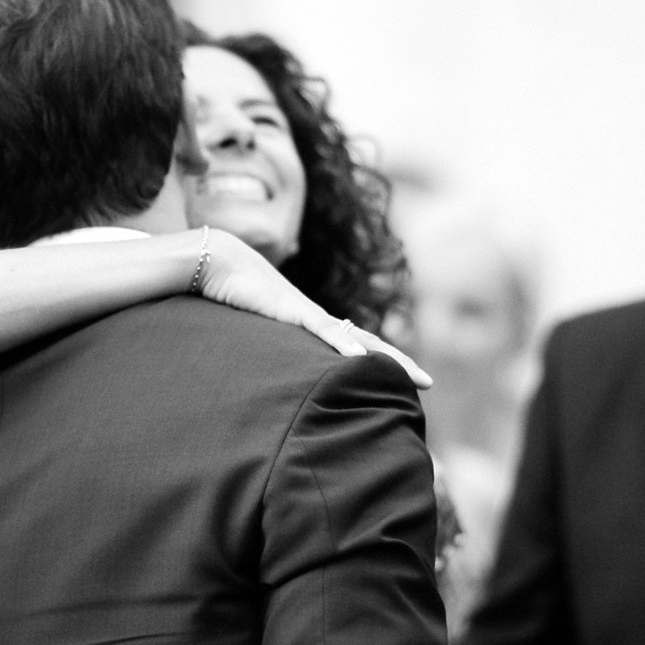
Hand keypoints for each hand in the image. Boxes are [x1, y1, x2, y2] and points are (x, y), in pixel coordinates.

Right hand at [199, 229, 432, 389]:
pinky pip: (322, 329)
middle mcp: (315, 317)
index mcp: (307, 323)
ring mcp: (306, 313)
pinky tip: (359, 359)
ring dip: (388, 358)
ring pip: (356, 338)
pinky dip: (342, 345)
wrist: (217, 261)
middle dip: (398, 362)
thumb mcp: (248, 330)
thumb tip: (251, 377)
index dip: (375, 360)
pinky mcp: (290, 310)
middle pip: (367, 342)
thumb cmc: (227, 293)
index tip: (398, 380)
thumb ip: (259, 350)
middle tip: (427, 383)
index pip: (351, 343)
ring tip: (414, 378)